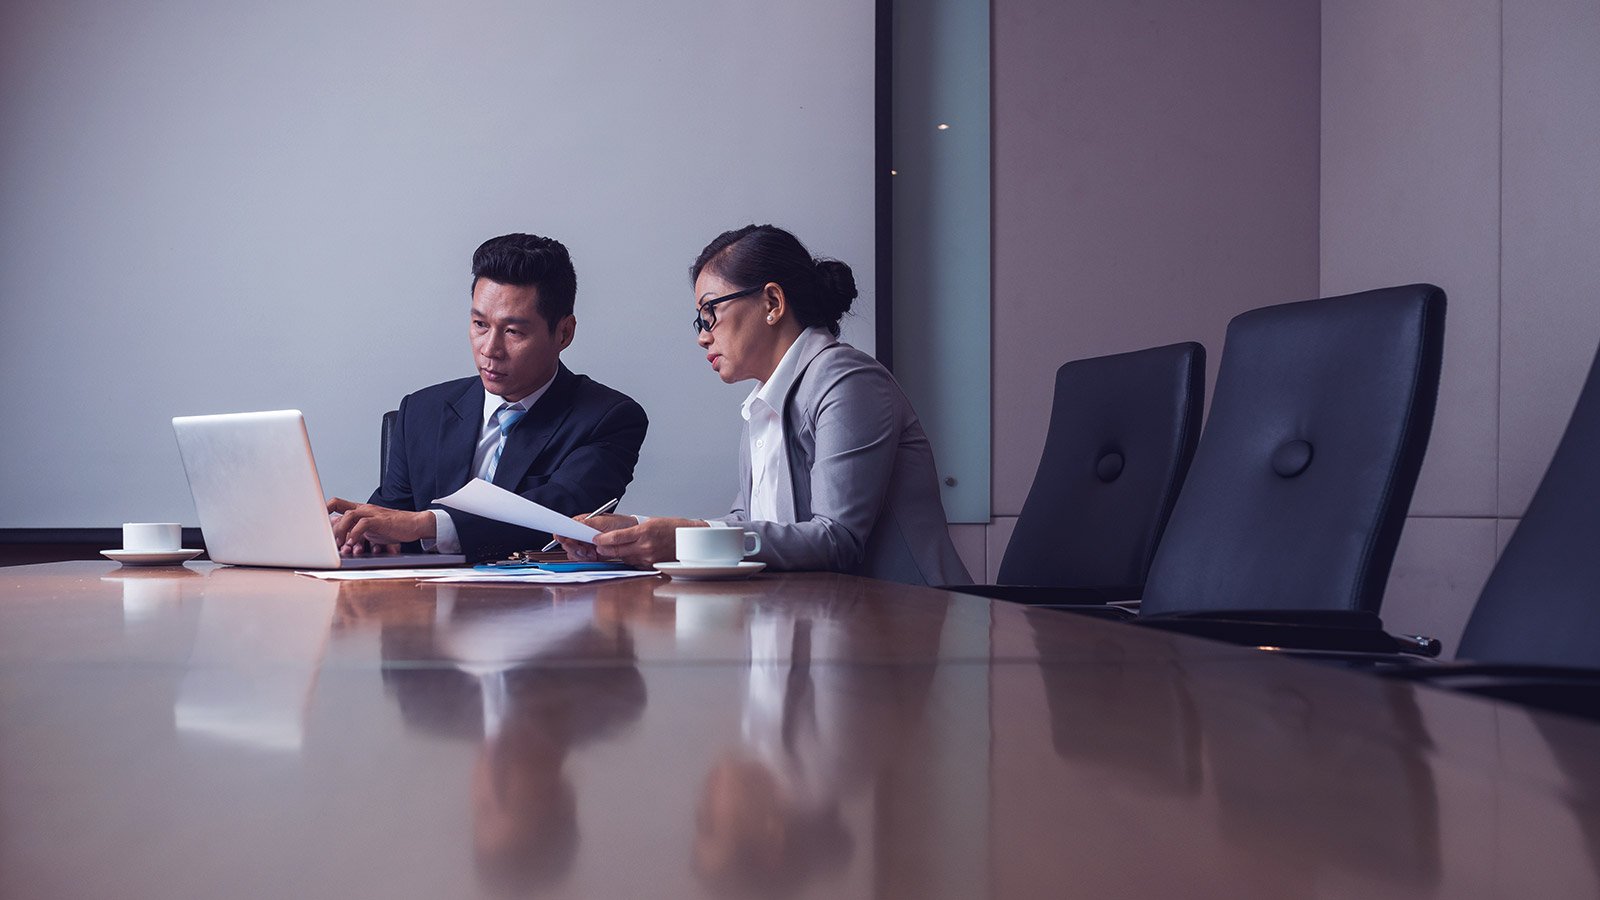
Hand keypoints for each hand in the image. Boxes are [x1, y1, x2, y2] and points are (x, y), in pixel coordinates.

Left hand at [326, 497, 434, 555]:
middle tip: (327, 541)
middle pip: (337, 506)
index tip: (314, 520)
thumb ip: (356, 531)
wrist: (414, 524)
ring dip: (341, 530)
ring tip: (341, 544)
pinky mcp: (380, 520)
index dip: (323, 508)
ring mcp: (371, 513)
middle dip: (330, 524)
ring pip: (348, 515)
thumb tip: (341, 541)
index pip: (336, 502)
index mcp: (360, 509)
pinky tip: (354, 543)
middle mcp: (363, 508)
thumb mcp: (370, 529)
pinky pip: (363, 524)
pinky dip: (355, 534)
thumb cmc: (392, 528)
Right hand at [554, 513, 638, 561]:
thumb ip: (587, 523)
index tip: (561, 538)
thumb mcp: (604, 521)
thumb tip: (572, 524)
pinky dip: (587, 559)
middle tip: (582, 548)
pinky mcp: (594, 554)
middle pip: (569, 543)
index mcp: (583, 523)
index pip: (567, 529)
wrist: (635, 534)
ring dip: (581, 554)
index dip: (562, 534)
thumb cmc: (621, 524)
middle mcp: (583, 534)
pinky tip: (593, 556)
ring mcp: (588, 545)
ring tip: (590, 552)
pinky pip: (585, 559)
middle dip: (573, 547)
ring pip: (575, 553)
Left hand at [584, 516, 708, 567]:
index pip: (616, 538)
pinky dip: (630, 559)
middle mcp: (645, 546)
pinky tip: (630, 554)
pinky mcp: (652, 566)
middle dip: (605, 548)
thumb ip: (634, 531)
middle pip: (617, 550)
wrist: (691, 540)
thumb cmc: (674, 529)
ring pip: (625, 558)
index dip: (602, 539)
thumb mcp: (652, 523)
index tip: (596, 539)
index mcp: (645, 532)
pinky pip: (635, 563)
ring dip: (617, 554)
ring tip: (612, 549)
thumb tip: (617, 536)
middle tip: (598, 546)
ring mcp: (649, 558)